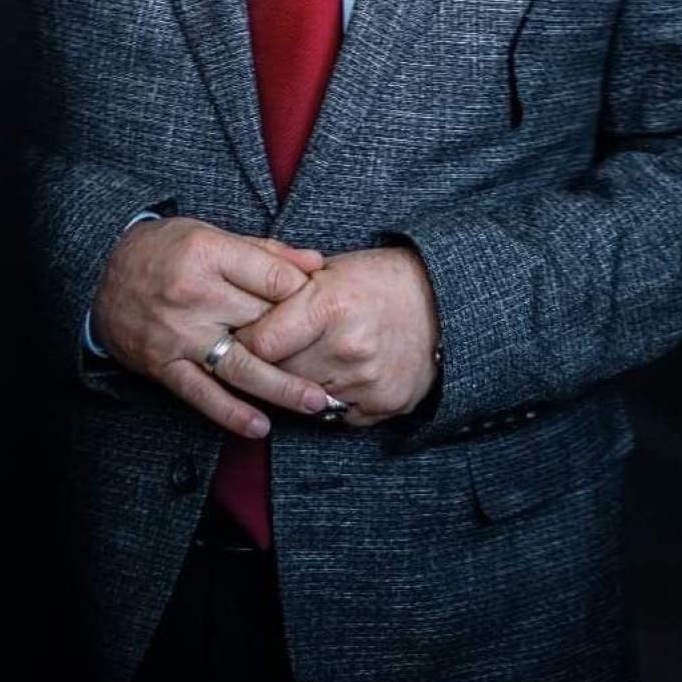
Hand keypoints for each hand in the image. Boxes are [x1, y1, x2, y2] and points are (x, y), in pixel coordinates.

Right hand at [89, 216, 334, 436]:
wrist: (100, 275)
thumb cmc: (164, 250)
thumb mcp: (211, 234)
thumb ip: (265, 252)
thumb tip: (316, 262)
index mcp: (208, 253)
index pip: (273, 277)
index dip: (303, 292)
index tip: (322, 303)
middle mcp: (195, 295)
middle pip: (263, 323)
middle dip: (302, 342)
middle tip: (339, 360)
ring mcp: (179, 335)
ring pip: (239, 365)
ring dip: (281, 387)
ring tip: (317, 402)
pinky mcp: (163, 366)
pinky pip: (201, 394)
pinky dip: (230, 413)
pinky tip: (260, 426)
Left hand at [234, 246, 439, 426]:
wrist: (443, 303)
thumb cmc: (378, 280)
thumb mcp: (330, 268)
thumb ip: (284, 288)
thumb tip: (237, 305)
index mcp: (330, 304)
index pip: (261, 342)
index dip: (247, 339)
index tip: (243, 336)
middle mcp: (347, 347)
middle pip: (279, 372)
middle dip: (271, 362)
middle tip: (275, 348)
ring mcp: (367, 381)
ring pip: (305, 395)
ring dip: (302, 381)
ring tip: (315, 354)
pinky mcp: (383, 405)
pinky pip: (335, 413)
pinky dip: (332, 397)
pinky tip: (342, 371)